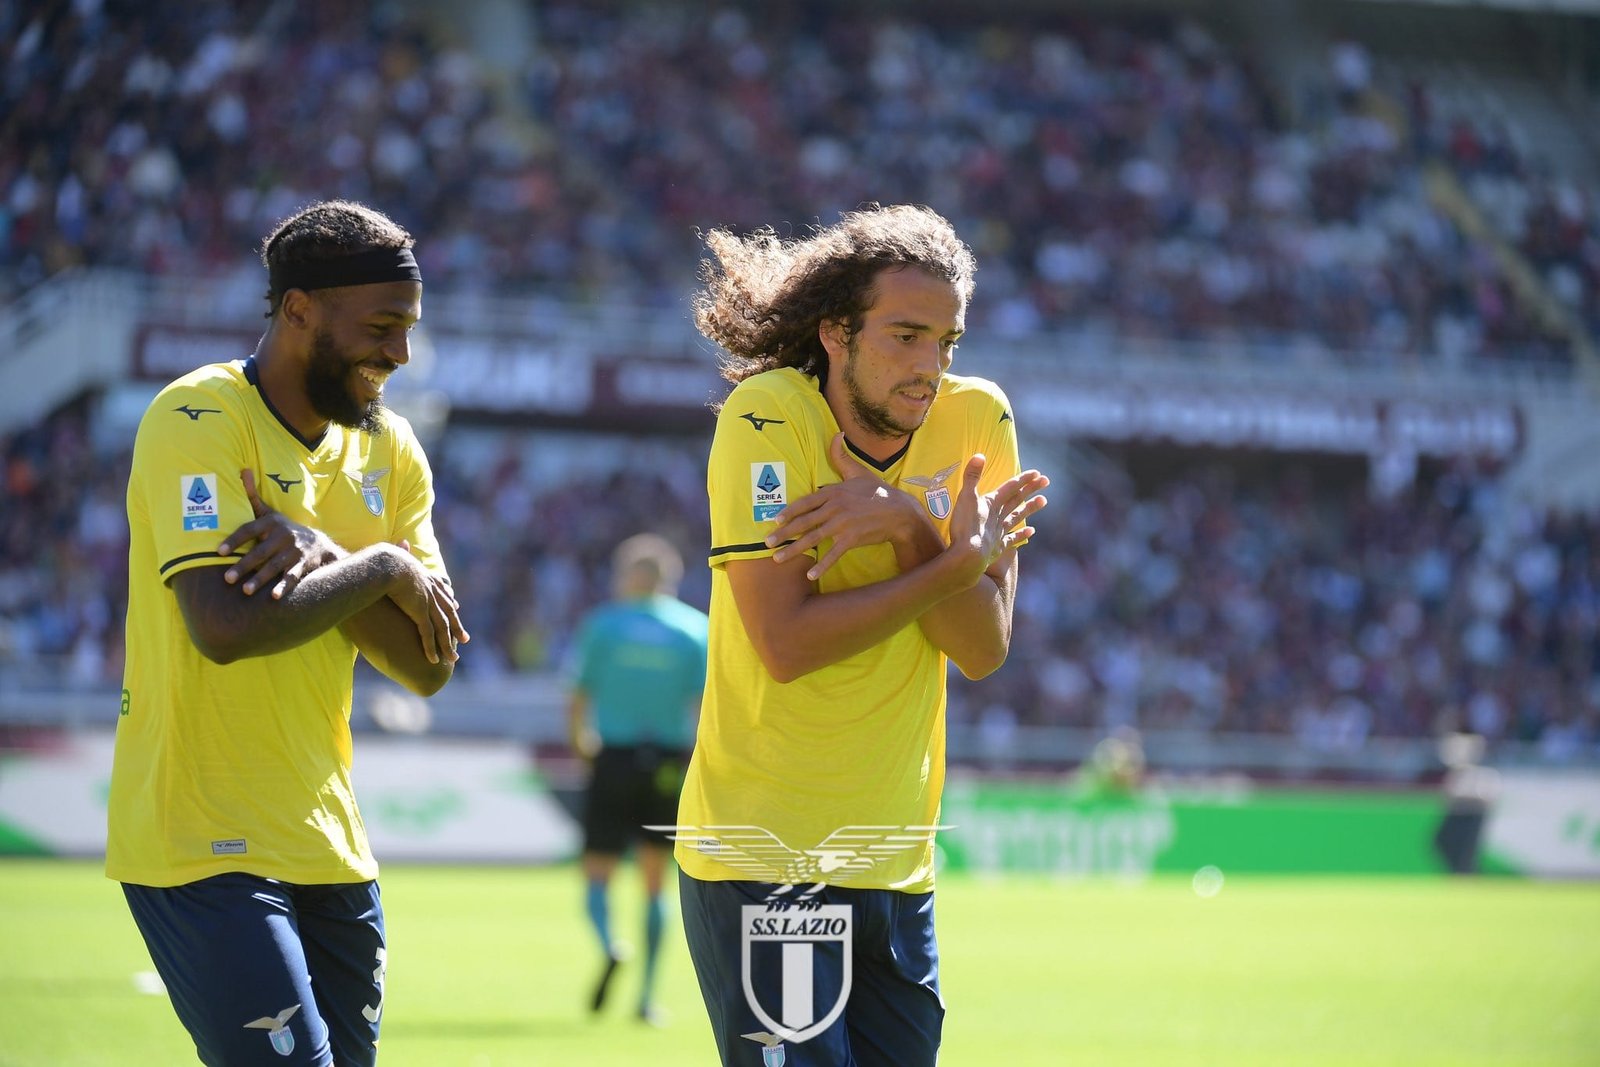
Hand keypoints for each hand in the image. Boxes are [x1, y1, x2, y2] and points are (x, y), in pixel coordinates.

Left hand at [218, 469, 342, 597]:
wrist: (318, 544)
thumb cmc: (284, 530)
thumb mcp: (270, 512)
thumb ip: (252, 495)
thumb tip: (243, 469)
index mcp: (272, 523)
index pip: (249, 530)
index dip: (234, 540)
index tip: (219, 551)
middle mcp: (283, 536)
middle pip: (261, 551)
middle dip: (244, 565)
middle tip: (226, 578)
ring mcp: (294, 551)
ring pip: (274, 566)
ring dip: (260, 579)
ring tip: (245, 591)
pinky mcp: (303, 565)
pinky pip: (292, 577)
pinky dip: (284, 587)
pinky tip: (274, 597)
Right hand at [386, 542, 468, 664]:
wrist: (388, 562)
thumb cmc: (386, 557)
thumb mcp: (397, 553)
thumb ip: (399, 551)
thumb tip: (400, 542)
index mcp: (426, 577)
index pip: (443, 592)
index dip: (450, 602)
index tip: (456, 609)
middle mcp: (432, 591)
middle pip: (448, 612)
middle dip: (457, 627)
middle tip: (464, 639)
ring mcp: (428, 602)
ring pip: (442, 628)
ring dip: (447, 645)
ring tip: (453, 659)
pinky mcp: (420, 612)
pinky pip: (428, 634)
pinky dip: (431, 648)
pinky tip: (434, 659)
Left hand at [766, 433, 926, 580]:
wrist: (900, 512)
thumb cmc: (878, 492)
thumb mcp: (859, 472)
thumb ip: (842, 456)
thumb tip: (836, 434)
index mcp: (834, 492)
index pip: (805, 502)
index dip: (789, 512)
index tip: (775, 520)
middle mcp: (835, 507)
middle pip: (804, 521)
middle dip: (783, 533)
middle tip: (767, 543)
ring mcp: (843, 524)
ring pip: (813, 538)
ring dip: (793, 550)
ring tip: (778, 559)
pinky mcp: (852, 538)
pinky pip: (833, 554)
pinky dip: (822, 565)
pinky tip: (810, 575)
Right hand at [945, 455, 1049, 580]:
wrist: (969, 556)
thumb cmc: (965, 526)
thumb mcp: (965, 498)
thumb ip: (971, 477)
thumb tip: (979, 455)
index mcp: (992, 503)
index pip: (1010, 488)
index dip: (1023, 479)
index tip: (1037, 473)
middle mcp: (999, 516)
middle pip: (1017, 500)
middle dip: (1031, 489)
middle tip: (1046, 481)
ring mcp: (1000, 532)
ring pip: (1018, 517)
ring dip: (1030, 508)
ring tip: (1044, 501)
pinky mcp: (997, 547)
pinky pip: (1013, 539)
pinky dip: (1022, 535)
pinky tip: (1032, 532)